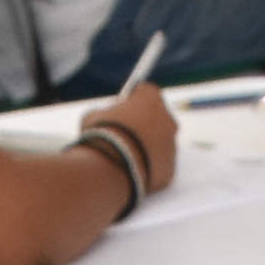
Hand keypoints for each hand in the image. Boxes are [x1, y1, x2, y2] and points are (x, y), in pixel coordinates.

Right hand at [96, 75, 175, 197]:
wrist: (110, 169)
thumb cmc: (100, 137)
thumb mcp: (92, 116)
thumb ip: (102, 113)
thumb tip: (100, 118)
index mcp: (151, 98)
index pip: (145, 93)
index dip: (132, 101)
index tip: (122, 109)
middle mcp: (167, 119)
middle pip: (156, 118)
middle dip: (143, 124)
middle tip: (124, 134)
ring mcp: (171, 145)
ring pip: (159, 144)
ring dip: (146, 148)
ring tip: (125, 157)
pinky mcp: (169, 169)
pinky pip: (158, 166)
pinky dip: (148, 168)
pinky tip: (131, 171)